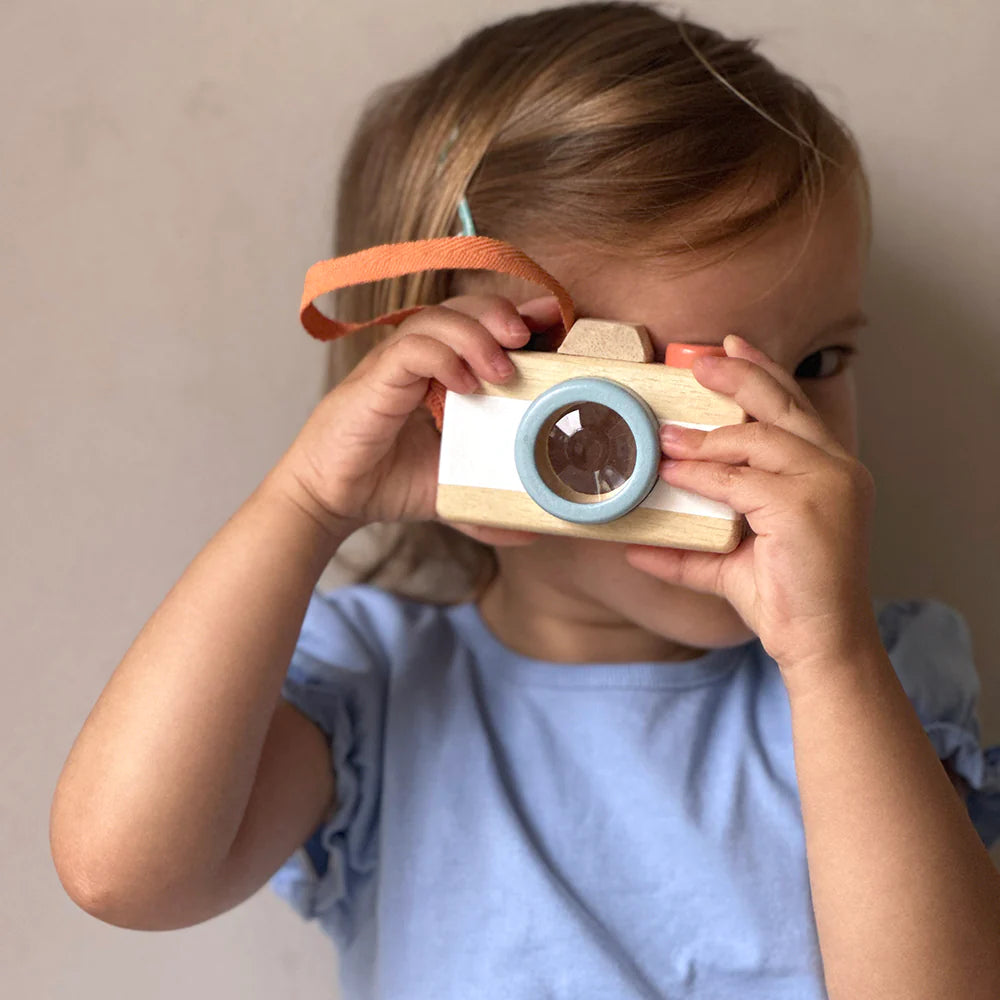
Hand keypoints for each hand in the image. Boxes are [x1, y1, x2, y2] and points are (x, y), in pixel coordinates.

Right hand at [276, 293, 561, 540]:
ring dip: (478, 335)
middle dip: (503, 313)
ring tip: (505, 368)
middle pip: (464, 308)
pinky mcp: (375, 379)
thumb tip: (535, 530)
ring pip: (438, 319)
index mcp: (442, 373)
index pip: (483, 327)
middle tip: (535, 335)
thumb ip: (491, 505)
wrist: (332, 500)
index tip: (554, 326)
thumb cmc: (386, 483)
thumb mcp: (453, 491)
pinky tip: (466, 383)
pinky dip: (443, 357)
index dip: (518, 320)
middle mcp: (420, 359)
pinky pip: (412, 349)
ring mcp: (396, 365)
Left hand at [624, 334, 879, 669]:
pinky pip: (738, 479)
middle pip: (782, 403)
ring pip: (754, 440)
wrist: (820, 645)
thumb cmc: (787, 600)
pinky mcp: (803, 506)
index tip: (728, 347)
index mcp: (831, 469)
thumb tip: (636, 546)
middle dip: (737, 373)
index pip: (794, 407)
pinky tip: (672, 475)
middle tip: (696, 358)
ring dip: (703, 438)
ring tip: (663, 438)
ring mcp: (826, 484)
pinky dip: (701, 476)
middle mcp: (837, 468)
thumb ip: (692, 547)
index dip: (761, 372)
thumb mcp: (734, 561)